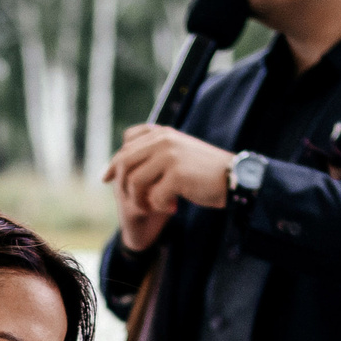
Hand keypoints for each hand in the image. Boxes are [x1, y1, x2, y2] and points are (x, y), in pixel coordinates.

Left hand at [104, 123, 232, 238]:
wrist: (234, 178)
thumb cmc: (204, 171)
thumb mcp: (178, 154)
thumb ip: (154, 154)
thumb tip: (120, 165)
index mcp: (162, 133)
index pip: (127, 145)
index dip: (114, 163)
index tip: (106, 178)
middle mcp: (163, 140)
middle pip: (125, 163)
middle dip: (125, 187)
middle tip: (137, 203)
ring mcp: (170, 156)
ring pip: (135, 181)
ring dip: (141, 200)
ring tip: (155, 207)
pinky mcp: (177, 174)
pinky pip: (153, 196)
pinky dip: (160, 207)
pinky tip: (173, 207)